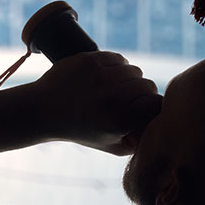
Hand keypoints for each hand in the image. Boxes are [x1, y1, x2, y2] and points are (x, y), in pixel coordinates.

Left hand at [15, 51, 161, 155]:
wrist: (42, 110)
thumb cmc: (80, 130)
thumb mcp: (111, 146)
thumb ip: (139, 142)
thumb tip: (162, 129)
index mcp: (118, 120)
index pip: (156, 103)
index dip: (153, 106)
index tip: (144, 109)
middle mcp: (111, 97)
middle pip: (147, 85)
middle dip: (142, 92)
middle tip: (128, 99)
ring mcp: (99, 76)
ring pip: (134, 70)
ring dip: (129, 78)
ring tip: (115, 88)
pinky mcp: (89, 60)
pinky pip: (119, 58)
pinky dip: (117, 66)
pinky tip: (107, 76)